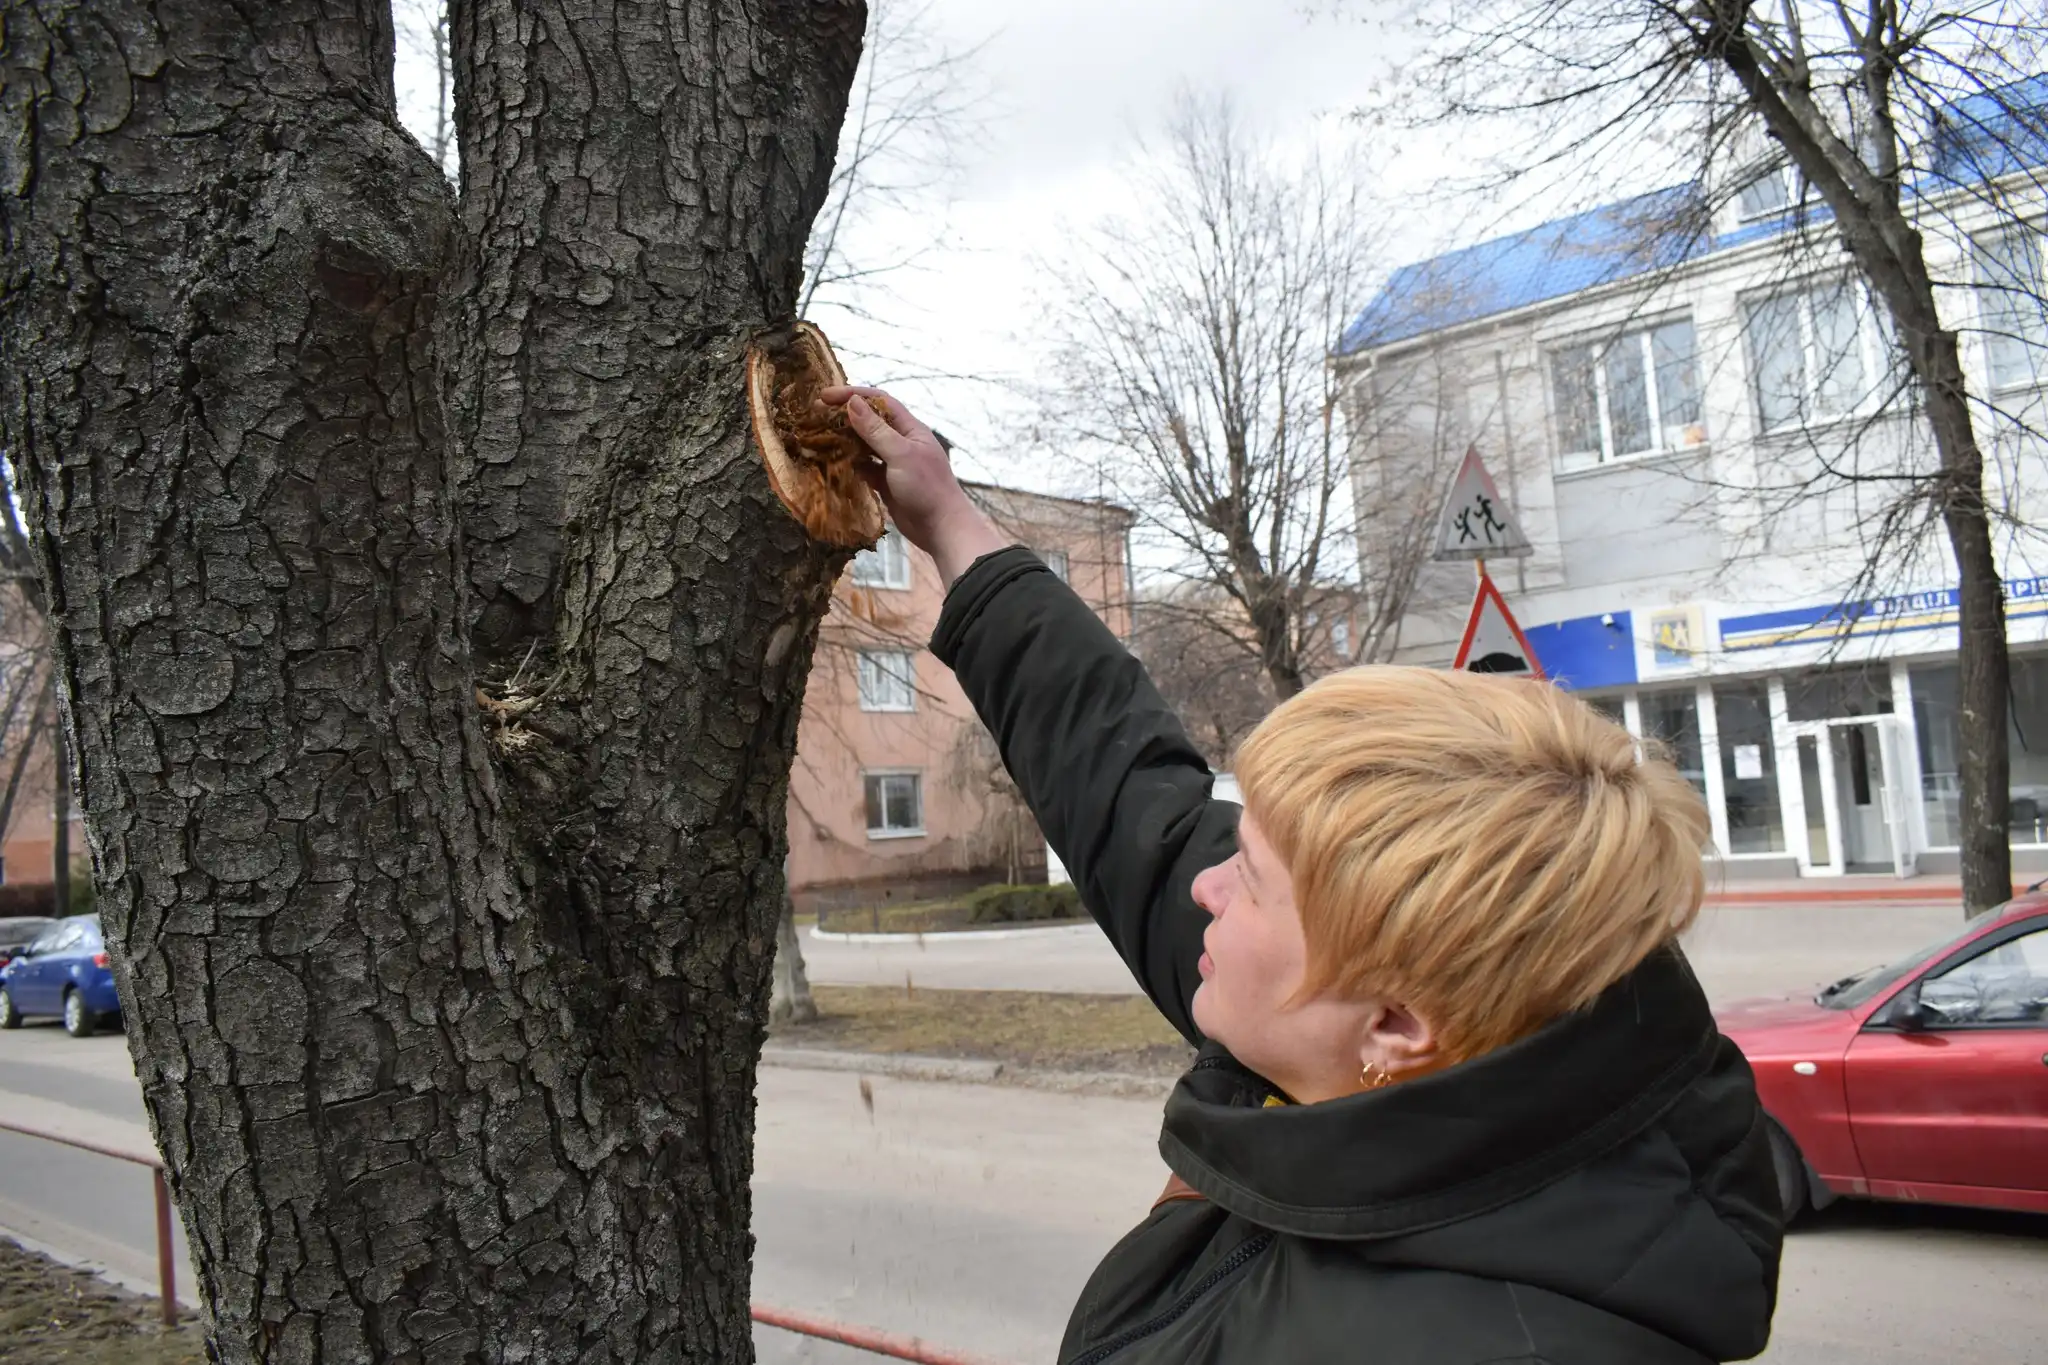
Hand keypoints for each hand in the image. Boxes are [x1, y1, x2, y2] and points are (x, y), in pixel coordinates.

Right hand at [821, 385, 1007, 584]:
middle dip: (845, 416)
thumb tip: (853, 403)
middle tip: (816, 415)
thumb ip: (876, 430)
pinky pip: (865, 467)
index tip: (826, 396)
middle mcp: (901, 442)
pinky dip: (850, 463)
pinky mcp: (887, 482)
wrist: (941, 528)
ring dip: (845, 440)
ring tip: (820, 437)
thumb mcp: (901, 454)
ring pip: (865, 445)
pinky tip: (835, 463)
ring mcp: (894, 463)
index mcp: (910, 429)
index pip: (879, 401)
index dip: (853, 394)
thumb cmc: (927, 488)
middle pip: (870, 421)